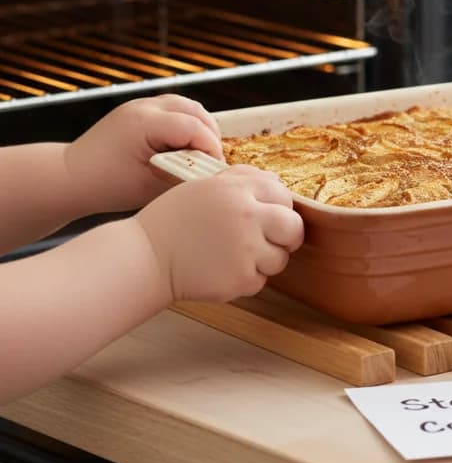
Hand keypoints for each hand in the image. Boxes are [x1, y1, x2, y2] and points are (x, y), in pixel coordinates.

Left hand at [65, 95, 223, 212]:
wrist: (70, 177)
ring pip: (187, 105)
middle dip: (209, 135)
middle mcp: (142, 107)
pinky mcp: (138, 110)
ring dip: (200, 126)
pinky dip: (186, 123)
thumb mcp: (149, 187)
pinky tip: (185, 145)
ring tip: (200, 153)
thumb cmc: (105, 185)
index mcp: (143, 123)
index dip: (211, 148)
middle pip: (195, 110)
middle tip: (210, 161)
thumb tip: (209, 173)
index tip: (215, 169)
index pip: (194, 127)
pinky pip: (174, 109)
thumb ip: (183, 176)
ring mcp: (139, 105)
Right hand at [135, 166, 304, 303]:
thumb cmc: (173, 221)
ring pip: (280, 259)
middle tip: (273, 240)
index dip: (280, 207)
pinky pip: (260, 281)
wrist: (145, 257)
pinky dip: (245, 279)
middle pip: (294, 228)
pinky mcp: (240, 279)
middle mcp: (247, 217)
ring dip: (265, 260)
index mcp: (237, 190)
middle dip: (289, 236)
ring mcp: (246, 250)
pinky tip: (222, 269)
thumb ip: (242, 181)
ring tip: (235, 255)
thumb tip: (276, 183)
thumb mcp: (204, 186)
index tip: (271, 216)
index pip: (283, 195)